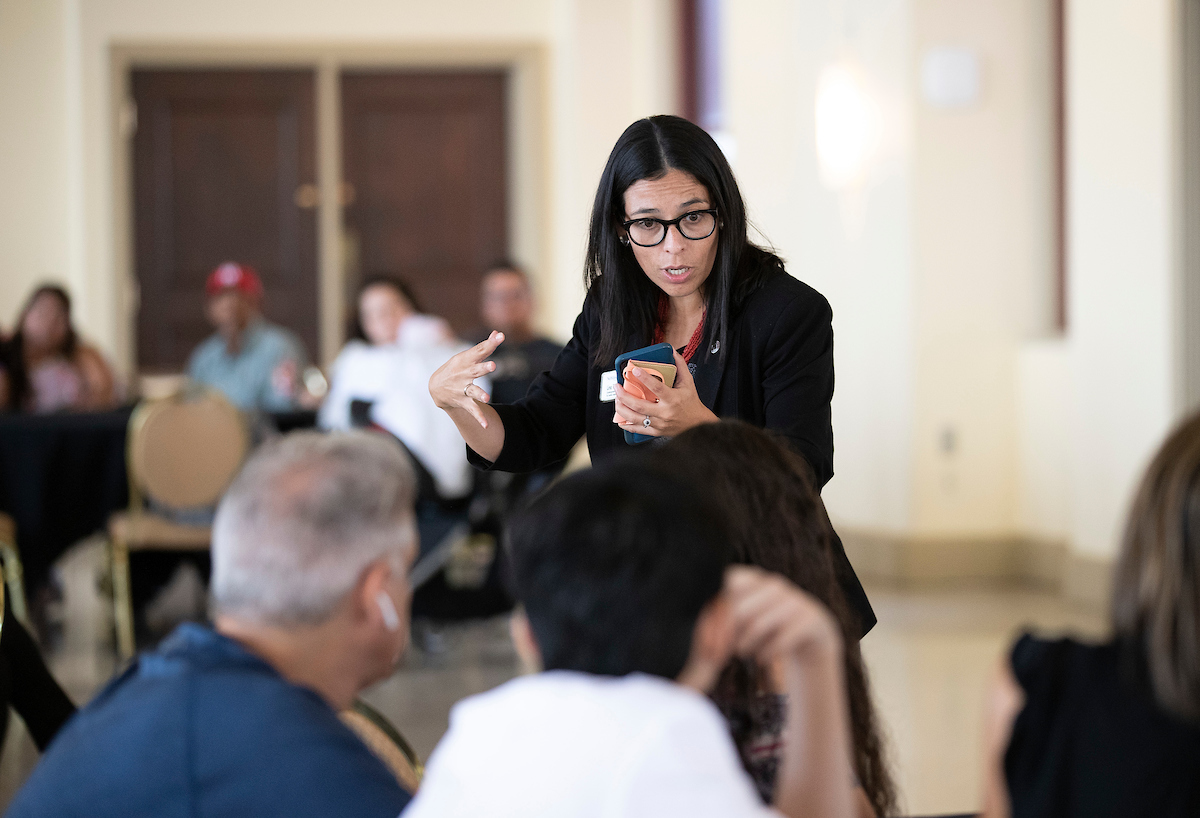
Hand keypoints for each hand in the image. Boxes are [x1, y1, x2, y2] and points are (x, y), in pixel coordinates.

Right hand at [429, 331, 500, 427]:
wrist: (436, 388)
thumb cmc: (456, 368)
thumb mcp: (466, 356)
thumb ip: (484, 347)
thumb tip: (498, 333)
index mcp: (466, 360)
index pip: (480, 350)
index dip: (490, 343)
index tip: (501, 336)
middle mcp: (464, 374)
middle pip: (475, 370)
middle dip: (483, 368)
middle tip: (493, 366)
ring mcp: (462, 388)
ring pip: (472, 391)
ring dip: (479, 394)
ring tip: (487, 398)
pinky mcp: (462, 401)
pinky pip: (472, 410)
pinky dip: (478, 417)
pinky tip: (486, 425)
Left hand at [613, 350, 717, 436]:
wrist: (698, 424)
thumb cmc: (692, 403)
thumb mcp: (688, 383)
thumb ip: (680, 366)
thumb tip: (673, 352)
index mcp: (673, 399)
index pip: (657, 387)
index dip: (644, 378)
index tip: (635, 370)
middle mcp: (664, 412)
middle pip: (639, 405)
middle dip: (624, 396)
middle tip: (617, 387)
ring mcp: (659, 424)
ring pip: (635, 418)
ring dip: (622, 408)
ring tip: (617, 399)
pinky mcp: (656, 432)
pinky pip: (637, 429)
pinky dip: (626, 424)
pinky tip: (620, 418)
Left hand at [723, 566, 841, 668]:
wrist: (812, 637)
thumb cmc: (770, 628)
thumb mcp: (747, 619)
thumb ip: (724, 622)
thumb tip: (704, 639)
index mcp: (757, 579)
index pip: (731, 580)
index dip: (720, 609)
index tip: (714, 633)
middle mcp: (775, 585)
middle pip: (740, 608)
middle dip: (729, 635)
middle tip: (726, 651)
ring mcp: (795, 601)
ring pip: (758, 625)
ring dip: (746, 645)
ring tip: (743, 653)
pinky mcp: (811, 621)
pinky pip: (780, 639)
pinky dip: (767, 653)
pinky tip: (762, 659)